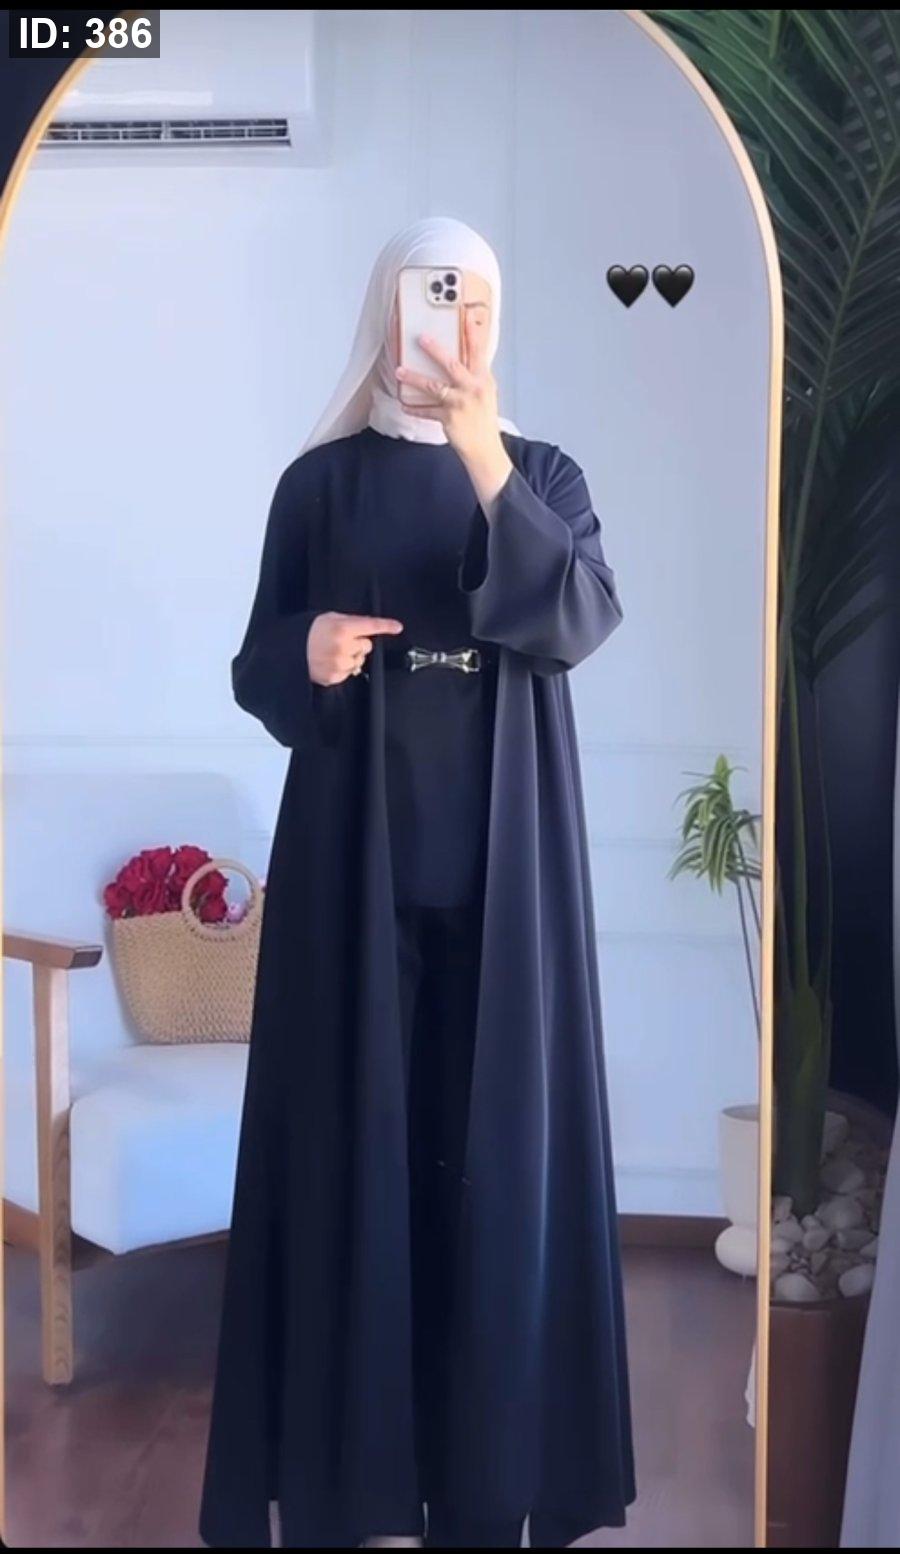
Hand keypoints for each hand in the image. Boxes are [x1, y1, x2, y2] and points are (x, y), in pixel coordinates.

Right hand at [306, 612, 402, 685]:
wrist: (288, 650)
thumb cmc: (308, 632)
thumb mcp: (329, 618)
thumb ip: (350, 622)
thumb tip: (367, 627)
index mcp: (342, 628)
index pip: (370, 626)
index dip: (386, 626)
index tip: (397, 627)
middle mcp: (343, 647)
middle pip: (367, 646)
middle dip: (358, 643)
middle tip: (341, 641)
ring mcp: (339, 664)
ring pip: (359, 661)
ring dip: (351, 657)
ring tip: (333, 652)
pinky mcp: (334, 677)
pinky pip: (349, 672)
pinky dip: (343, 668)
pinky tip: (329, 662)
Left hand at [394, 312, 512, 506]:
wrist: (485, 449)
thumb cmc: (483, 420)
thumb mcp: (484, 393)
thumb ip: (473, 375)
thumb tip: (459, 357)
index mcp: (483, 379)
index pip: (478, 351)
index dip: (472, 332)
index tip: (466, 314)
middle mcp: (473, 389)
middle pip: (453, 364)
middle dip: (435, 350)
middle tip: (420, 337)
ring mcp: (460, 404)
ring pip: (434, 386)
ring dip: (415, 377)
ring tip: (400, 371)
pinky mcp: (448, 418)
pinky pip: (427, 410)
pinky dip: (414, 408)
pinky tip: (404, 404)